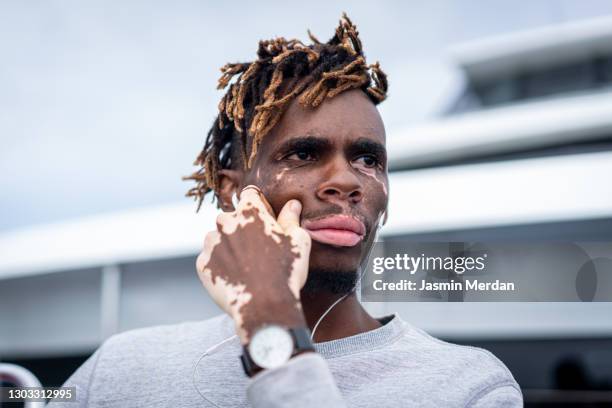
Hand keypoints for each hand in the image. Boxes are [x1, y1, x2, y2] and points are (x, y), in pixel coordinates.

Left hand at [196, 186, 311, 342]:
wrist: (265, 308)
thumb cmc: (286, 272)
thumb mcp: (298, 241)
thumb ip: (291, 219)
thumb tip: (292, 204)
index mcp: (250, 212)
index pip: (250, 194)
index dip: (259, 205)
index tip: (266, 218)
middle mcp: (225, 223)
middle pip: (230, 217)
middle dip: (241, 227)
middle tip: (257, 248)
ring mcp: (211, 244)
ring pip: (217, 237)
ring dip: (227, 245)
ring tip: (245, 265)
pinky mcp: (203, 264)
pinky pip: (210, 258)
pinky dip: (219, 264)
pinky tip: (235, 277)